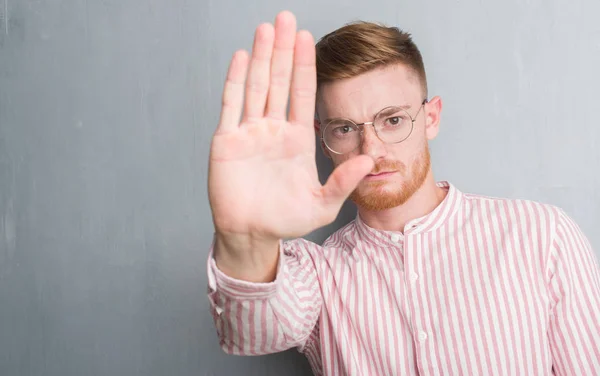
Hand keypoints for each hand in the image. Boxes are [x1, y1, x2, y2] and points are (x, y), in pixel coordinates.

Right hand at [208, 11, 372, 242]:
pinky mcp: (226, 141)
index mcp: (297, 139)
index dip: (306, 66)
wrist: (252, 235)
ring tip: (266, 28)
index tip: (308, 38)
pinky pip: (231, 105)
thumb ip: (343, 182)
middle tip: (286, 18)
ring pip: (256, 86)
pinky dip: (235, 80)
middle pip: (280, 81)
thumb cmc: (285, 221)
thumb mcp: (322, 204)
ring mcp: (249, 133)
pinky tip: (242, 57)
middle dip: (284, 50)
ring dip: (262, 57)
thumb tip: (369, 160)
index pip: (303, 94)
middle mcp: (273, 130)